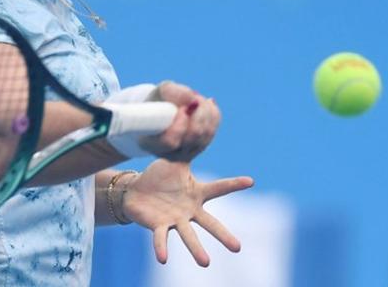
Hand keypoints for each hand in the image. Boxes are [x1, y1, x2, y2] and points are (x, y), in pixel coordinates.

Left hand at [120, 159, 253, 266]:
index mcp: (196, 193)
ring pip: (188, 236)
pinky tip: (163, 258)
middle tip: (238, 248)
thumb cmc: (159, 176)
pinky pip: (161, 238)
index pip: (218, 188)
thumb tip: (198, 125)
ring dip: (196, 250)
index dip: (234, 184)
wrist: (136, 191)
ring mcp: (175, 220)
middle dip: (223, 236)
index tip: (251, 180)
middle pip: (210, 223)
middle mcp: (189, 210)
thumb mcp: (176, 161)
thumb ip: (188, 149)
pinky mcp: (158, 226)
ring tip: (206, 262)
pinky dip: (161, 248)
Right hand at [138, 81, 220, 160]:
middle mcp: (169, 154)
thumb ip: (172, 93)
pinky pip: (212, 129)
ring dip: (205, 110)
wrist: (162, 111)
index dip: (180, 125)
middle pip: (194, 136)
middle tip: (193, 98)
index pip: (170, 142)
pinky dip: (212, 113)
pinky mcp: (199, 148)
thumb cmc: (157, 101)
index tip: (183, 109)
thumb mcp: (159, 92)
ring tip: (196, 98)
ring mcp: (186, 154)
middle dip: (198, 112)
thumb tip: (193, 99)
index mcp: (151, 143)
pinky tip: (205, 104)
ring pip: (206, 132)